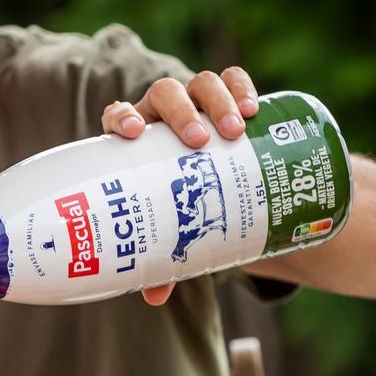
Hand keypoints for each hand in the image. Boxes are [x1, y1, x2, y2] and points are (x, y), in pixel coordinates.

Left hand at [102, 68, 259, 304]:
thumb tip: (155, 296)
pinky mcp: (229, 98)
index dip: (123, 117)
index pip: (120, 114)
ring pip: (202, 83)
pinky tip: (255, 109)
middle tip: (200, 141)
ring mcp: (197, 101)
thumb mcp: (171, 226)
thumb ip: (160, 255)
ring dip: (218, 100)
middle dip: (182, 112)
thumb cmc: (181, 205)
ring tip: (236, 131)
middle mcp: (162, 113)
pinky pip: (235, 79)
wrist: (219, 182)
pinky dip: (243, 87)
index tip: (134, 133)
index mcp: (136, 139)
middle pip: (165, 94)